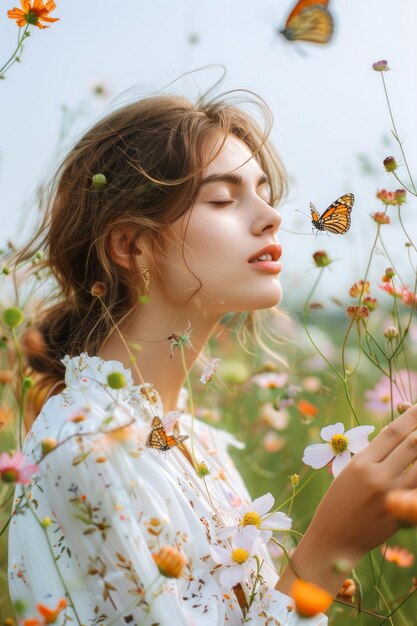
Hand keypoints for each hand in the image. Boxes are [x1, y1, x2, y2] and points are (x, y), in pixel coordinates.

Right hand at [276, 404, 416, 595]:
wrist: (333, 539)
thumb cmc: (337, 502)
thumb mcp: (348, 472)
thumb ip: (373, 456)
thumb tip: (399, 437)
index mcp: (361, 462)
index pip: (393, 432)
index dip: (409, 417)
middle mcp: (377, 476)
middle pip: (412, 445)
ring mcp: (392, 497)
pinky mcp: (401, 515)